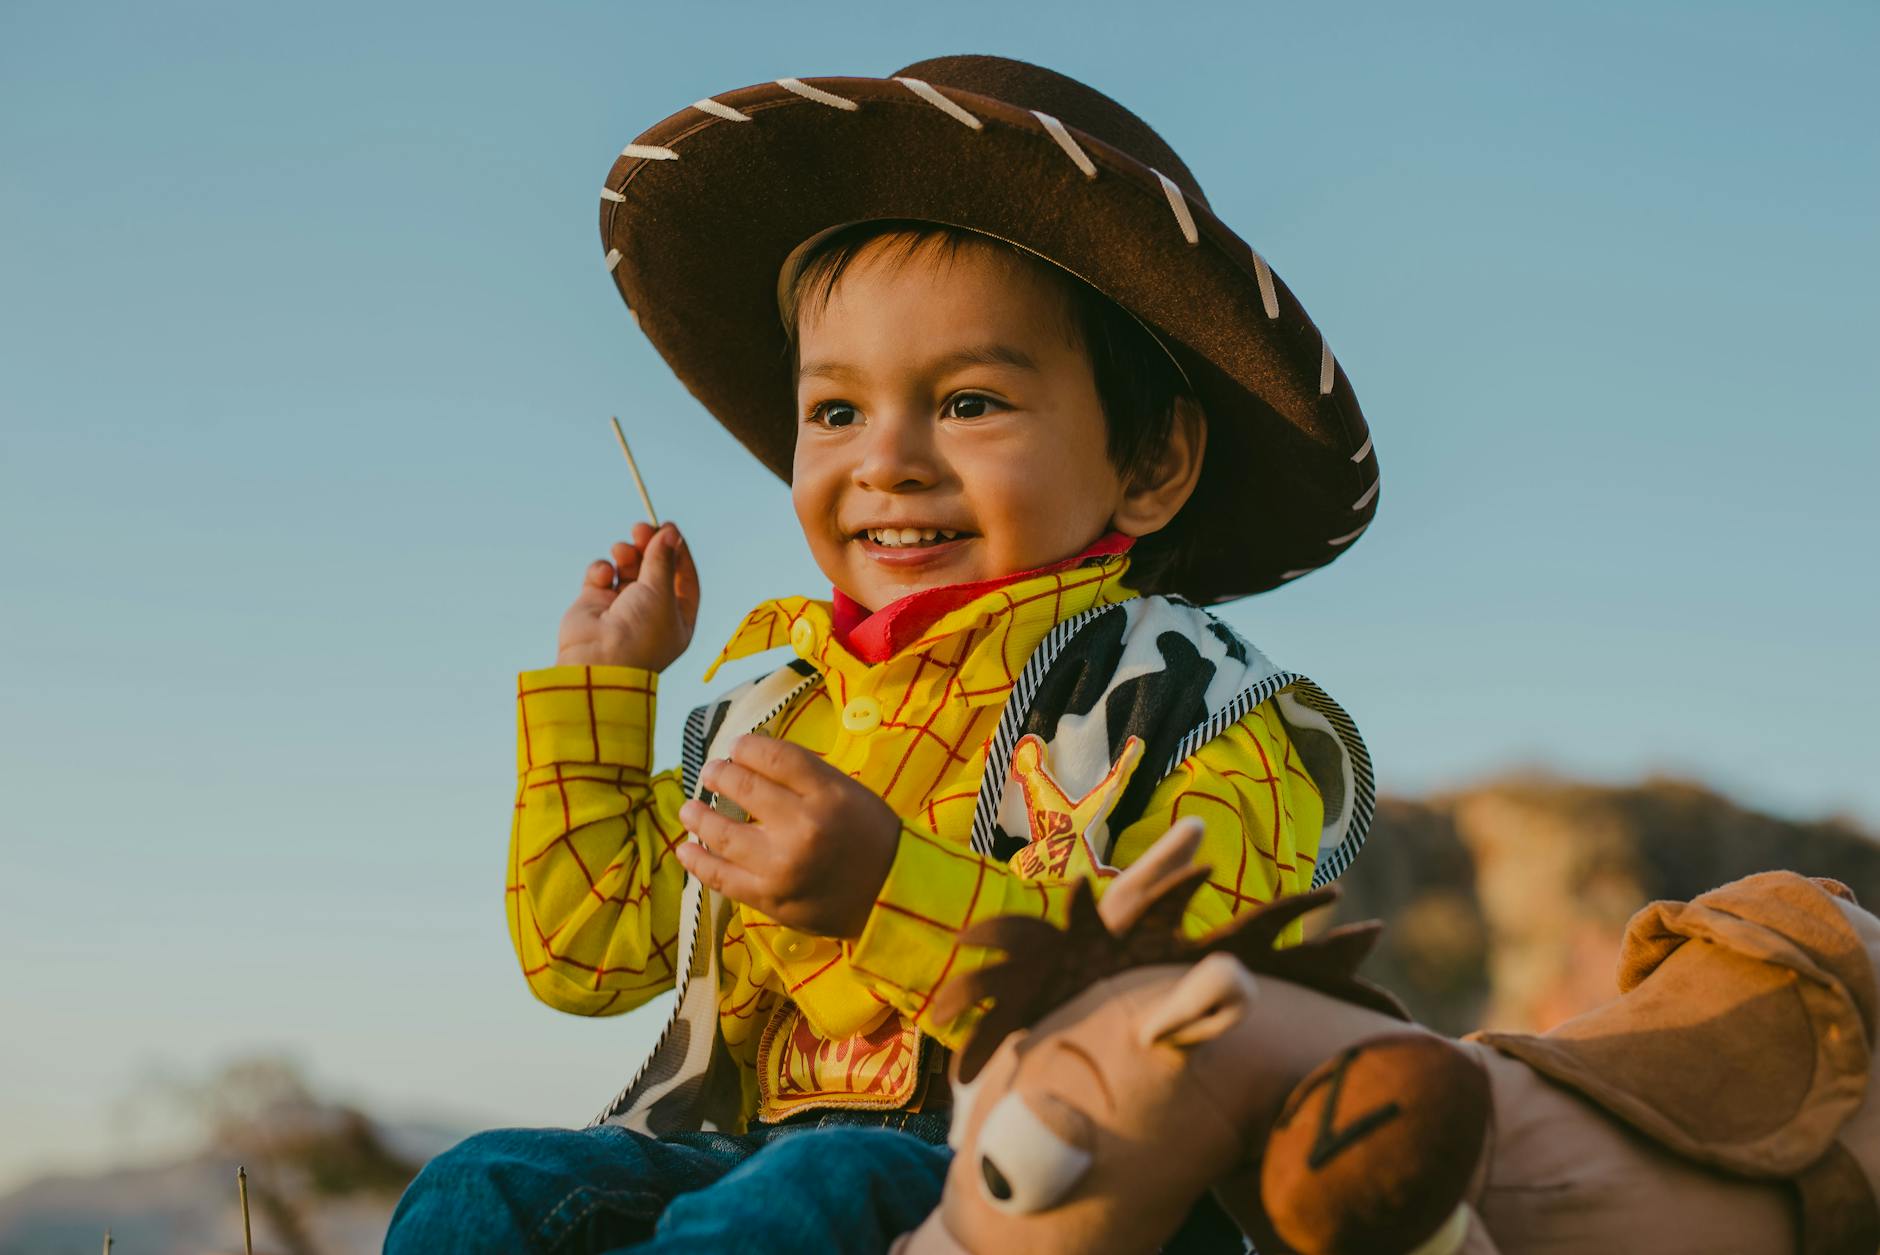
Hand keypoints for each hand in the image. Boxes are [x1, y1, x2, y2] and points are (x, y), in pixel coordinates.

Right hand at [556, 521, 699, 670]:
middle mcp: (650, 613)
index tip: (669, 528)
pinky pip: (602, 576)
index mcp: (677, 619)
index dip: (678, 552)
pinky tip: (603, 575)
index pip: (683, 579)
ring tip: (622, 550)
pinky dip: (602, 570)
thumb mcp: (660, 593)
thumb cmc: (639, 633)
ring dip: (626, 554)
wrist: (597, 661)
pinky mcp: (594, 604)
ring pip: (627, 569)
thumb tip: (670, 533)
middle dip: (648, 547)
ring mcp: (621, 608)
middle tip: (641, 527)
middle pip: (654, 569)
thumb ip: (663, 561)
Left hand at [675, 735, 899, 939]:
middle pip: (743, 788)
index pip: (774, 757)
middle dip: (719, 774)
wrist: (891, 897)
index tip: (736, 747)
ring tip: (689, 808)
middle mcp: (802, 827)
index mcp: (828, 794)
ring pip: (722, 833)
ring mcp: (781, 866)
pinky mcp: (768, 898)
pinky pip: (720, 877)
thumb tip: (751, 760)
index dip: (747, 747)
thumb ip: (805, 776)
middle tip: (711, 772)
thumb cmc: (870, 837)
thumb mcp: (848, 792)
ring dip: (698, 815)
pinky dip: (697, 861)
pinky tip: (686, 848)